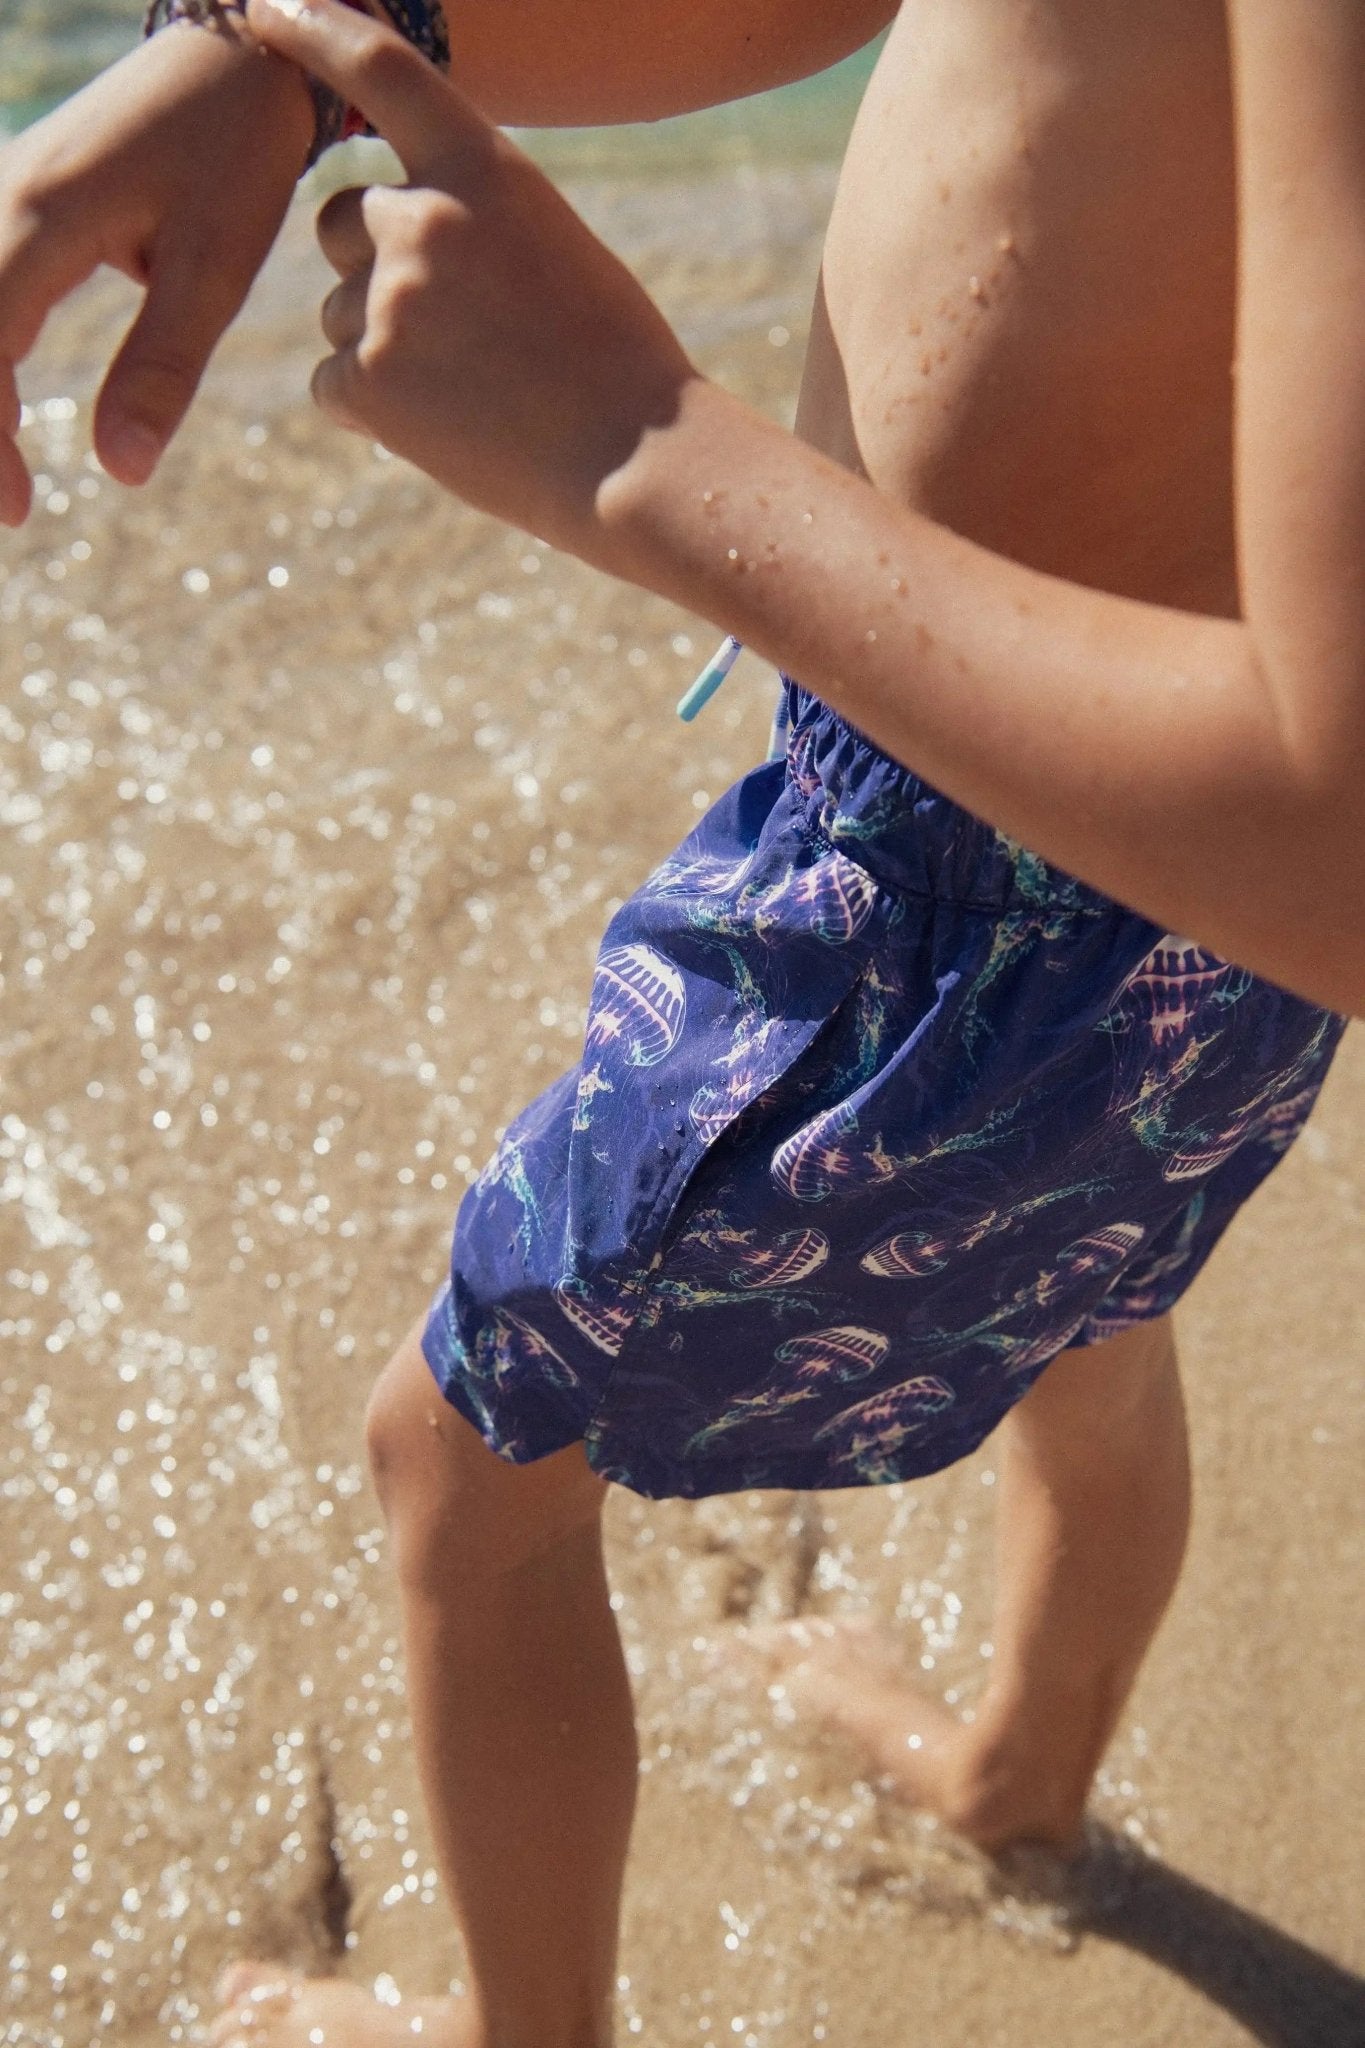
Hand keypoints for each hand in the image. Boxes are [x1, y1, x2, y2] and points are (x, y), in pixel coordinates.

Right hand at [0, 18, 314, 525]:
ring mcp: (4, 195)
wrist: (238, 53)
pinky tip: (3, 414)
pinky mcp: (21, 202)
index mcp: (44, 218)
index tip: (15, 510)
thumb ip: (163, 367)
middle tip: (7, 510)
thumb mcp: (214, 267)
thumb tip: (121, 472)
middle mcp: (3, 200)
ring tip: (3, 474)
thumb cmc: (236, 152)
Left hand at [244, 0, 699, 568]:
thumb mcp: (550, 245)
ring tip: (470, 390)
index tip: (264, 6)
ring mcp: (386, 301)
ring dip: (382, 348)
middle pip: (337, 222)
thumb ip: (468, 217)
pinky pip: (332, 384)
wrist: (633, 459)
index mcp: (481, 167)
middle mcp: (422, 219)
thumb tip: (387, 238)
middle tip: (447, 326)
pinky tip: (444, 427)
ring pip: (338, 313)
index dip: (311, 24)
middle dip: (366, 265)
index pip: (377, 67)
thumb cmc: (612, 360)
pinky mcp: (368, 382)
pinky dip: (372, 409)